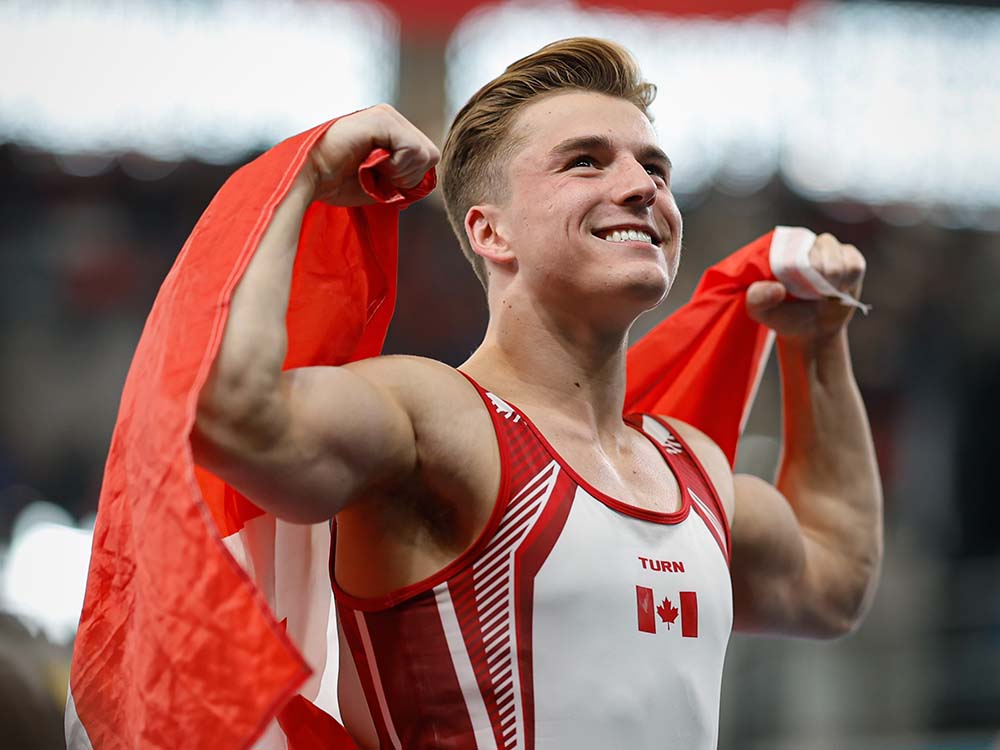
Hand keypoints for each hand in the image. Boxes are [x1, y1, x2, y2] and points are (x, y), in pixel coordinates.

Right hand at [303, 104, 439, 206]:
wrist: (309, 179)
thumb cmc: (338, 183)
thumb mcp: (381, 183)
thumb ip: (404, 177)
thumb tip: (427, 182)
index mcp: (392, 131)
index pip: (427, 159)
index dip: (410, 180)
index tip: (381, 181)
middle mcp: (392, 118)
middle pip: (431, 155)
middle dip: (408, 177)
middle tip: (377, 176)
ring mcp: (387, 116)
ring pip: (425, 153)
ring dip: (400, 173)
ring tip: (370, 169)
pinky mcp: (382, 119)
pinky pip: (413, 150)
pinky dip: (396, 167)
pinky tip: (370, 164)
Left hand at [745, 233, 866, 342]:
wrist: (811, 329)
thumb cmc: (782, 315)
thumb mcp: (760, 311)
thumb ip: (758, 299)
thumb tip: (777, 288)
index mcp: (781, 248)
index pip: (794, 247)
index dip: (799, 269)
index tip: (792, 289)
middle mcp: (806, 242)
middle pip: (821, 252)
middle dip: (818, 279)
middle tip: (809, 294)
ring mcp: (829, 247)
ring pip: (840, 259)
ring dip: (834, 283)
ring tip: (823, 294)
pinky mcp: (850, 257)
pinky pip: (855, 265)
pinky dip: (848, 282)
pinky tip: (838, 291)